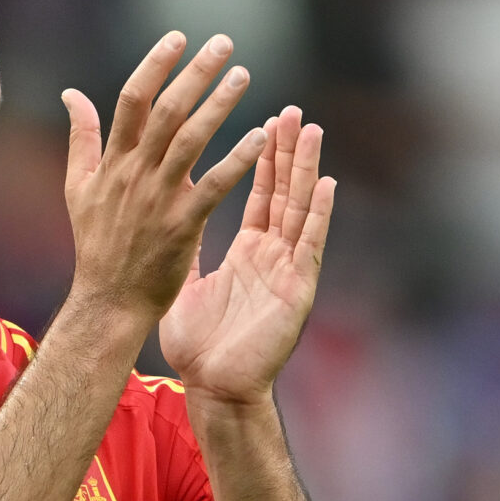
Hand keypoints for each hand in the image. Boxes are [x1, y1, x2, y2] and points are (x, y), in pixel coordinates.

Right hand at [59, 33, 266, 326]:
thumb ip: (81, 138)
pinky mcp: (183, 225)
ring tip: (244, 76)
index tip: (179, 37)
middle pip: (166, 111)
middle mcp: (134, 174)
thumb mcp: (77, 187)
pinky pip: (215, 184)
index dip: (156, 65)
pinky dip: (238, 158)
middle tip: (224, 43)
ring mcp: (158, 199)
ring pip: (191, 140)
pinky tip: (261, 135)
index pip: (132, 100)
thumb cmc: (96, 245)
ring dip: (220, 105)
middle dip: (195, 73)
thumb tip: (71, 93)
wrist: (107, 301)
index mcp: (111, 163)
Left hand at [159, 105, 334, 405]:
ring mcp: (287, 270)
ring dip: (306, 170)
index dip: (263, 158)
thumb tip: (173, 215)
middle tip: (291, 111)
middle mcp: (272, 255)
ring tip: (310, 131)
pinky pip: (308, 247)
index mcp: (248, 251)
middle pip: (283, 192)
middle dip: (287, 152)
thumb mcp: (188, 285)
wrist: (213, 389)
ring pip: (299, 210)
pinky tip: (325, 186)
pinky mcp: (296, 290)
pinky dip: (318, 216)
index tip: (265, 119)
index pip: (258, 193)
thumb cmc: (200, 346)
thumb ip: (187, 247)